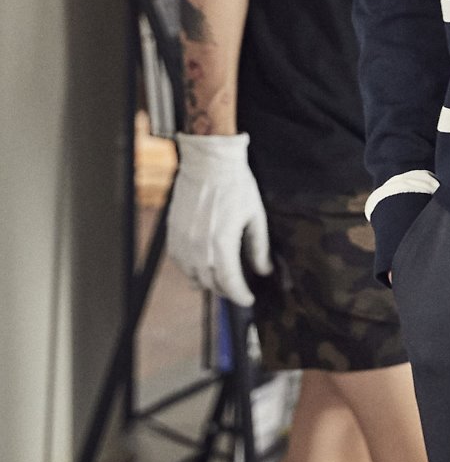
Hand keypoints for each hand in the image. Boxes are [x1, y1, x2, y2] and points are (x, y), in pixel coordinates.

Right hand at [169, 133, 271, 307]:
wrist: (208, 163)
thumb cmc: (235, 185)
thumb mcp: (255, 216)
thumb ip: (259, 248)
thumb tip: (264, 270)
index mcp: (222, 244)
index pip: (230, 284)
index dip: (240, 295)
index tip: (248, 299)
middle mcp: (198, 248)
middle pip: (211, 284)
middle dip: (227, 290)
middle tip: (238, 288)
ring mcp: (182, 242)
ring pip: (193, 276)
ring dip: (208, 281)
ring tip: (222, 278)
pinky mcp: (172, 235)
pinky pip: (180, 263)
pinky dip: (192, 269)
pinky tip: (203, 263)